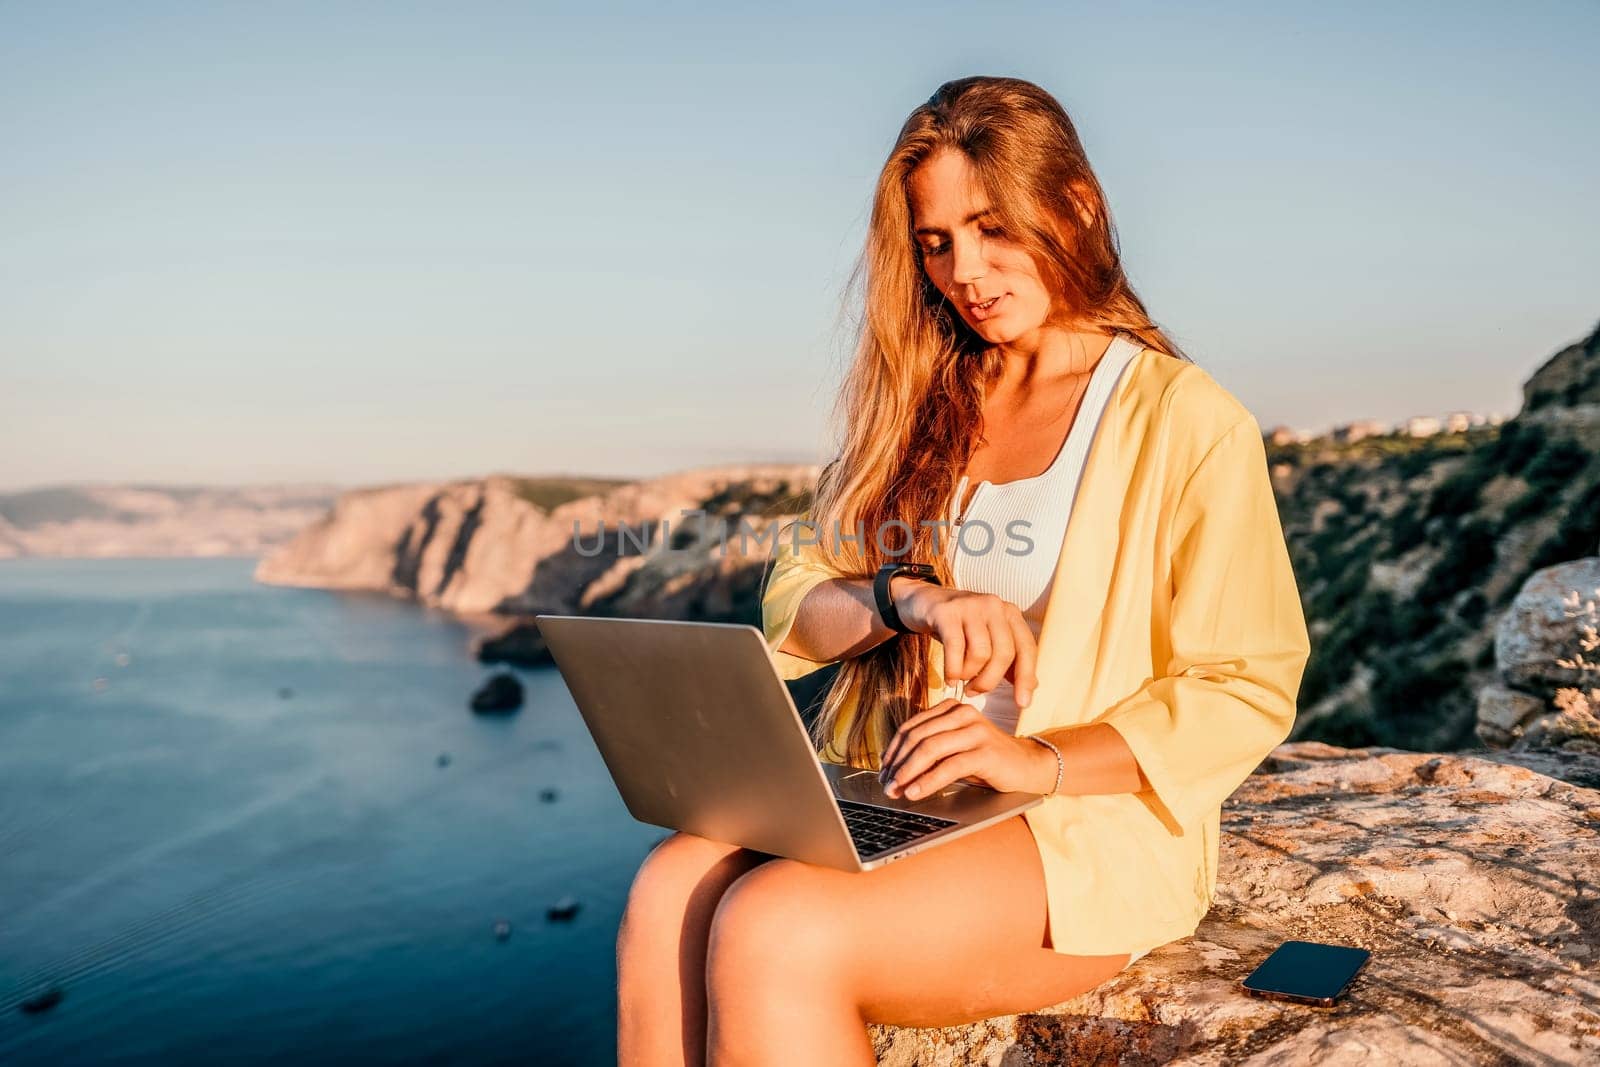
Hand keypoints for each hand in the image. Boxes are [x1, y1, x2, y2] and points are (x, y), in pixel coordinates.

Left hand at [876, 697, 1055, 799]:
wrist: (1027, 765)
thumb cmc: (987, 759)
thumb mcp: (955, 749)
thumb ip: (930, 750)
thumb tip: (894, 768)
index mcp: (951, 708)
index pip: (911, 727)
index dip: (893, 750)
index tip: (883, 771)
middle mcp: (963, 713)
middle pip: (917, 737)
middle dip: (897, 764)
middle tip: (886, 785)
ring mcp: (976, 730)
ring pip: (930, 749)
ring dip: (908, 773)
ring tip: (896, 790)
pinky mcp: (986, 751)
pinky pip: (949, 766)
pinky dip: (928, 781)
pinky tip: (916, 792)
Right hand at [889, 580, 1038, 707]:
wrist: (924, 602)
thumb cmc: (959, 627)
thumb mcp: (987, 639)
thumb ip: (1008, 661)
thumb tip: (1030, 687)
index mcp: (1010, 613)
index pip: (1027, 648)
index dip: (1026, 678)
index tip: (1022, 704)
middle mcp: (994, 606)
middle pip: (1004, 653)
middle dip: (990, 681)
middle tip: (975, 692)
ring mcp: (970, 606)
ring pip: (980, 653)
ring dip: (969, 675)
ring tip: (960, 681)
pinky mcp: (947, 612)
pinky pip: (955, 648)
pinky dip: (953, 670)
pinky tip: (949, 678)